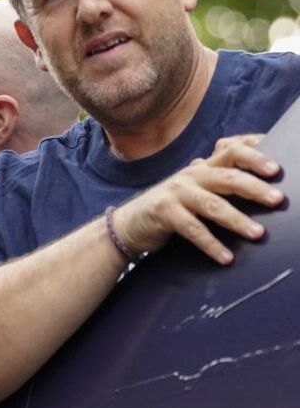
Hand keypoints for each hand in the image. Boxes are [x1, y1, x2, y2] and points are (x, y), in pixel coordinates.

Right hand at [113, 134, 283, 263]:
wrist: (130, 223)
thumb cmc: (172, 207)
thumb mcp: (195, 189)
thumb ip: (220, 182)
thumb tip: (263, 184)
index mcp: (203, 167)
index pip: (232, 150)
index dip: (256, 155)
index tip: (278, 166)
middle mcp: (191, 176)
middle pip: (228, 176)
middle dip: (255, 187)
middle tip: (277, 199)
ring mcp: (176, 193)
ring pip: (212, 205)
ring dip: (237, 220)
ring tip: (258, 234)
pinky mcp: (164, 213)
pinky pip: (192, 229)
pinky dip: (211, 245)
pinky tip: (226, 257)